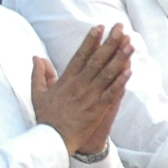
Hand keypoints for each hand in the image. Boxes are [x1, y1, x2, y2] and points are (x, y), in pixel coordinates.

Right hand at [32, 24, 131, 159]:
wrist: (52, 139)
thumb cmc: (47, 117)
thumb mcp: (38, 93)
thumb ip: (39, 74)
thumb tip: (37, 57)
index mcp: (66, 80)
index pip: (80, 55)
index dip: (91, 41)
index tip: (99, 27)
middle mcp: (79, 85)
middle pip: (97, 59)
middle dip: (110, 42)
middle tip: (120, 28)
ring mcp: (89, 96)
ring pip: (107, 73)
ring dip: (120, 58)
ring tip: (130, 44)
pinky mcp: (97, 109)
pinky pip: (111, 93)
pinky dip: (120, 81)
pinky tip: (129, 70)